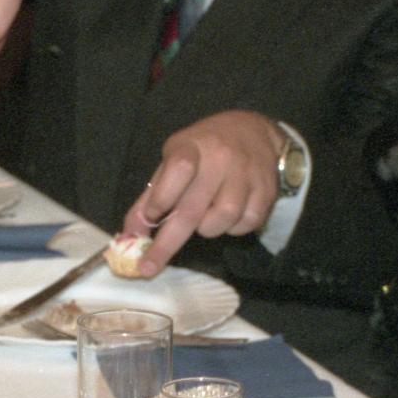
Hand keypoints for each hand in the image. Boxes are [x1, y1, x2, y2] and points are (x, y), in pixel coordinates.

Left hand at [120, 109, 285, 276]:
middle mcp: (221, 158)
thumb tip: (130, 235)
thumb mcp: (174, 158)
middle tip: (148, 267)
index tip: (150, 220)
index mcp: (193, 146)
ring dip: (208, 228)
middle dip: (166, 245)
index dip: (160, 199)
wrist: (254, 130)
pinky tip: (229, 213)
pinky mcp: (267, 189)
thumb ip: (152, 195)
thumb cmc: (205, 148)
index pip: (177, 171)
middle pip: (193, 209)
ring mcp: (246, 174)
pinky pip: (246, 224)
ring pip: (222, 221)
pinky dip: (233, 228)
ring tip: (206, 214)